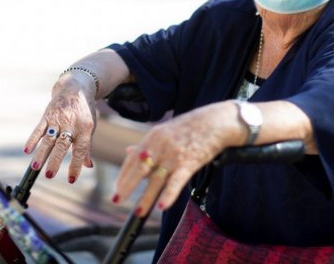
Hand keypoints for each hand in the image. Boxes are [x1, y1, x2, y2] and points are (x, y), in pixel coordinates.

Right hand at [24, 73, 96, 182]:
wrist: (75, 88)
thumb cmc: (84, 112)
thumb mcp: (90, 127)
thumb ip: (87, 147)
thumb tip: (88, 166)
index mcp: (85, 129)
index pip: (80, 150)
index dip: (76, 165)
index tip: (71, 179)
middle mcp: (71, 124)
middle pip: (62, 145)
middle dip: (55, 160)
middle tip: (49, 175)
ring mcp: (58, 119)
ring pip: (49, 138)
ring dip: (41, 153)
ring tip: (35, 167)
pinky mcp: (47, 115)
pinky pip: (39, 128)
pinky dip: (32, 139)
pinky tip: (27, 150)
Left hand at [111, 102, 240, 215]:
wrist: (216, 122)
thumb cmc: (191, 126)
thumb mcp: (165, 131)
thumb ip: (147, 143)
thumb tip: (128, 151)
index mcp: (153, 136)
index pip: (133, 158)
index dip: (124, 174)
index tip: (117, 188)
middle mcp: (161, 145)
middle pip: (140, 168)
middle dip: (127, 185)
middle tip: (116, 200)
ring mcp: (174, 155)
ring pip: (156, 179)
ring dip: (146, 197)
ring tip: (138, 212)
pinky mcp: (189, 163)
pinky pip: (176, 181)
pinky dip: (169, 194)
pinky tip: (162, 206)